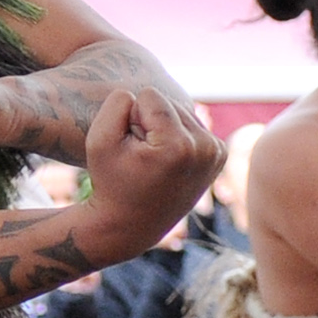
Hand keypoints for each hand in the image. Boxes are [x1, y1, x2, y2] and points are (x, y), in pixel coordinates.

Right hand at [76, 87, 223, 253]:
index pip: (150, 96)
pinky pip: (191, 124)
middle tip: (141, 158)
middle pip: (168, 102)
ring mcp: (216, 152)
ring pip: (180, 111)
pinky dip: (176, 137)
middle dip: (149, 123)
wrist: (131, 224)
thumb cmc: (111, 181)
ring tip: (153, 160)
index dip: (131, 119)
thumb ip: (117, 103)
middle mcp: (206, 147)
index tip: (131, 150)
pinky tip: (168, 161)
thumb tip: (142, 94)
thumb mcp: (99, 140)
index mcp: (178, 145)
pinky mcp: (219, 154)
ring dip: (162, 129)